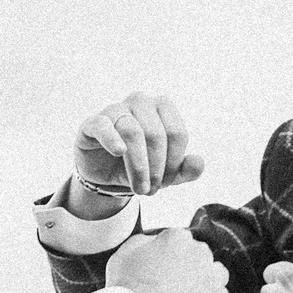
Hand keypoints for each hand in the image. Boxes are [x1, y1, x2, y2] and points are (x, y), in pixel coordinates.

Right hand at [71, 92, 204, 217]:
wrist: (107, 175)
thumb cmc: (141, 166)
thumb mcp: (166, 174)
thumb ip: (185, 170)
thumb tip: (198, 163)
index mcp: (163, 108)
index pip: (177, 133)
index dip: (174, 162)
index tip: (167, 183)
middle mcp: (140, 102)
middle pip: (156, 134)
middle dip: (156, 168)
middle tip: (151, 190)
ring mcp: (116, 109)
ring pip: (132, 131)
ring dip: (138, 166)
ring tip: (139, 188)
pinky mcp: (94, 122)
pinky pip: (104, 125)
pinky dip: (112, 139)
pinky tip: (119, 152)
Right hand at [108, 230, 229, 292]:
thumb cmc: (126, 289)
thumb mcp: (125, 253)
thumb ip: (145, 241)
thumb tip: (156, 241)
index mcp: (177, 238)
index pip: (179, 239)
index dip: (168, 254)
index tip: (160, 267)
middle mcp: (199, 254)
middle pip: (198, 255)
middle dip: (187, 265)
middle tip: (170, 284)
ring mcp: (211, 279)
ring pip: (215, 273)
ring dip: (205, 280)